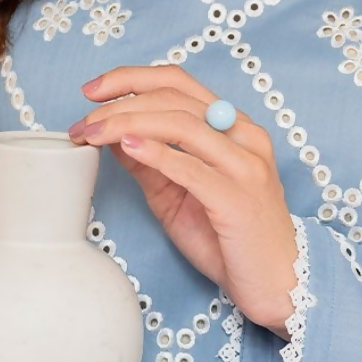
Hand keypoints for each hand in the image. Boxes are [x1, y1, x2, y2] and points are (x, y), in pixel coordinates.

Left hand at [68, 67, 299, 334]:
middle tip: (83, 122)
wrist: (278, 283)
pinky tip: (127, 147)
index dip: (131, 78)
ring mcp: (246, 166)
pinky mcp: (238, 199)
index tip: (91, 91)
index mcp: (234, 127)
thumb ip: (150, 162)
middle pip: (174, 99)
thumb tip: (109, 135)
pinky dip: (156, 153)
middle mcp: (245, 137)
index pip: (178, 82)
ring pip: (182, 125)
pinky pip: (192, 168)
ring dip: (128, 124)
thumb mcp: (177, 194)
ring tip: (93, 134)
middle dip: (119, 104)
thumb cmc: (230, 239)